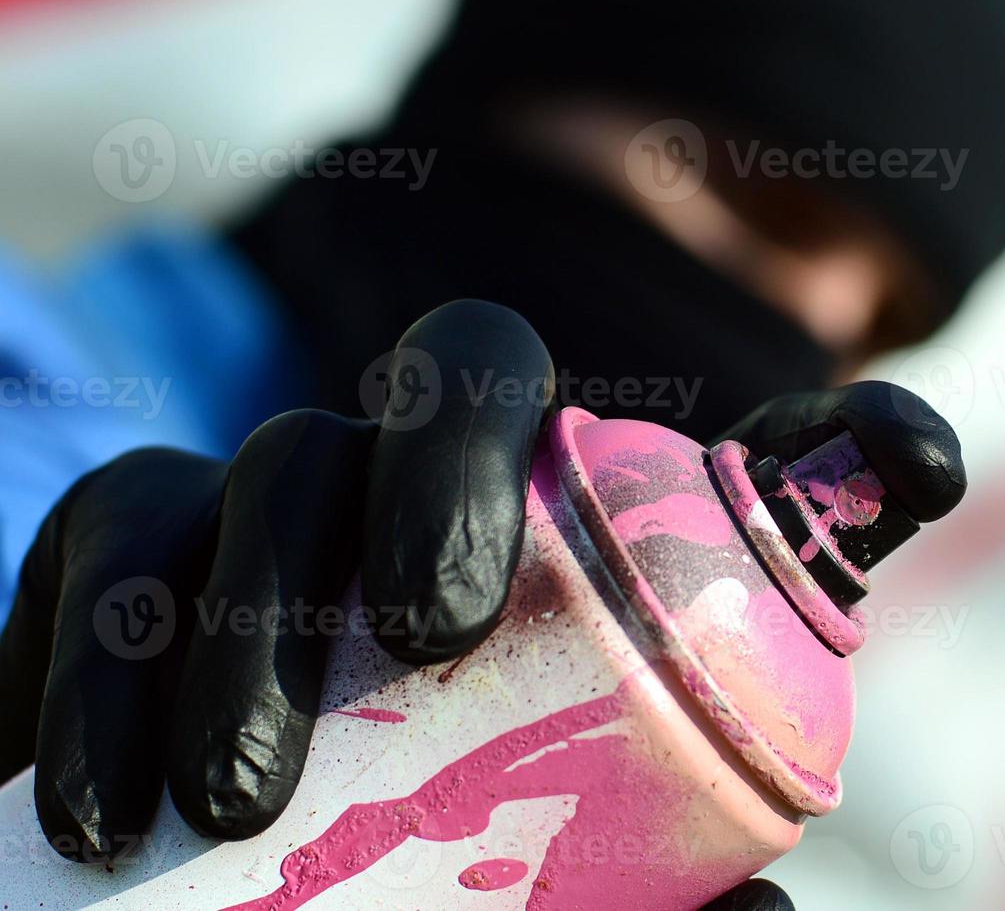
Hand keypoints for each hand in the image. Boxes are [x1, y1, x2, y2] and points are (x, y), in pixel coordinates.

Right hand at [0, 302, 963, 910]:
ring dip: (242, 624)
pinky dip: (95, 677)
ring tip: (239, 797)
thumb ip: (667, 885)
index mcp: (511, 516)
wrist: (260, 889)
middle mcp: (386, 481)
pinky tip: (104, 808)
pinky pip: (106, 552)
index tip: (476, 605)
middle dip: (412, 490)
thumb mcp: (573, 873)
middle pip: (403, 400)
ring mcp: (255, 509)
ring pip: (256, 473)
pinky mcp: (119, 559)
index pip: (509, 385)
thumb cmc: (444, 870)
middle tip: (418, 643)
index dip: (503, 441)